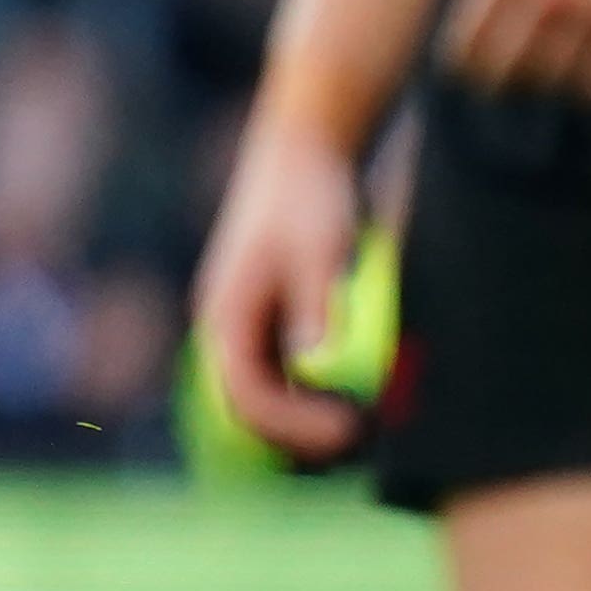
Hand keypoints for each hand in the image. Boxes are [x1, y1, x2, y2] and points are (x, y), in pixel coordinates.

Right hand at [192, 124, 367, 466]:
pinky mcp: (274, 319)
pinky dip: (319, 393)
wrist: (304, 149)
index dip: (293, 423)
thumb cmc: (308, 195)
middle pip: (252, 406)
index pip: (245, 394)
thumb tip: (314, 363)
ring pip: (271, 394)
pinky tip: (359, 396)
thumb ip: (313, 306)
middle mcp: (229, 327)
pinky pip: (290, 374)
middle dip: (301, 432)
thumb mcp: (316, 249)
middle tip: (359, 440)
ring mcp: (251, 325)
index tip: (346, 430)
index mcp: (226, 313)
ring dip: (311, 418)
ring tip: (364, 424)